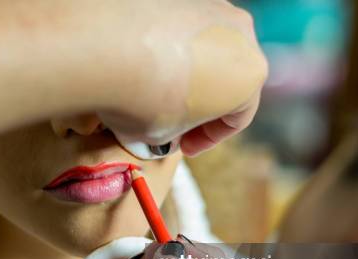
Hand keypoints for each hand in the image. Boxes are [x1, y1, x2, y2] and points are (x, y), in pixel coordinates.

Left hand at [91, 0, 267, 155]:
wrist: (107, 49)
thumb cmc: (145, 98)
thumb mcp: (164, 134)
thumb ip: (175, 131)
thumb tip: (165, 125)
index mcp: (251, 73)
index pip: (237, 116)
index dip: (208, 138)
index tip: (186, 146)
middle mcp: (239, 33)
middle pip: (224, 77)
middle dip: (199, 102)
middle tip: (173, 121)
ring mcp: (209, 6)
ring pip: (202, 49)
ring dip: (182, 73)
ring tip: (151, 92)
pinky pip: (176, 30)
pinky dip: (163, 50)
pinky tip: (138, 66)